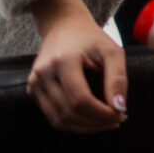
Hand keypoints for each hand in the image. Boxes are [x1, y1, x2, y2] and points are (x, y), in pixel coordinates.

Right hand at [28, 0, 126, 133]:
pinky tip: (90, 118)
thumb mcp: (111, 51)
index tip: (120, 115)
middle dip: (95, 123)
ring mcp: (34, 83)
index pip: (80, 100)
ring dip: (84, 127)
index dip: (101, 114)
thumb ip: (118, 78)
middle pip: (68, 113)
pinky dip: (72, 122)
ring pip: (58, 120)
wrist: (64, 25)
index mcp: (63, 61)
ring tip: (105, 121)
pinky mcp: (32, 89)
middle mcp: (43, 74)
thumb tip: (120, 107)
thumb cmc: (90, 37)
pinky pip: (51, 116)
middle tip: (116, 120)